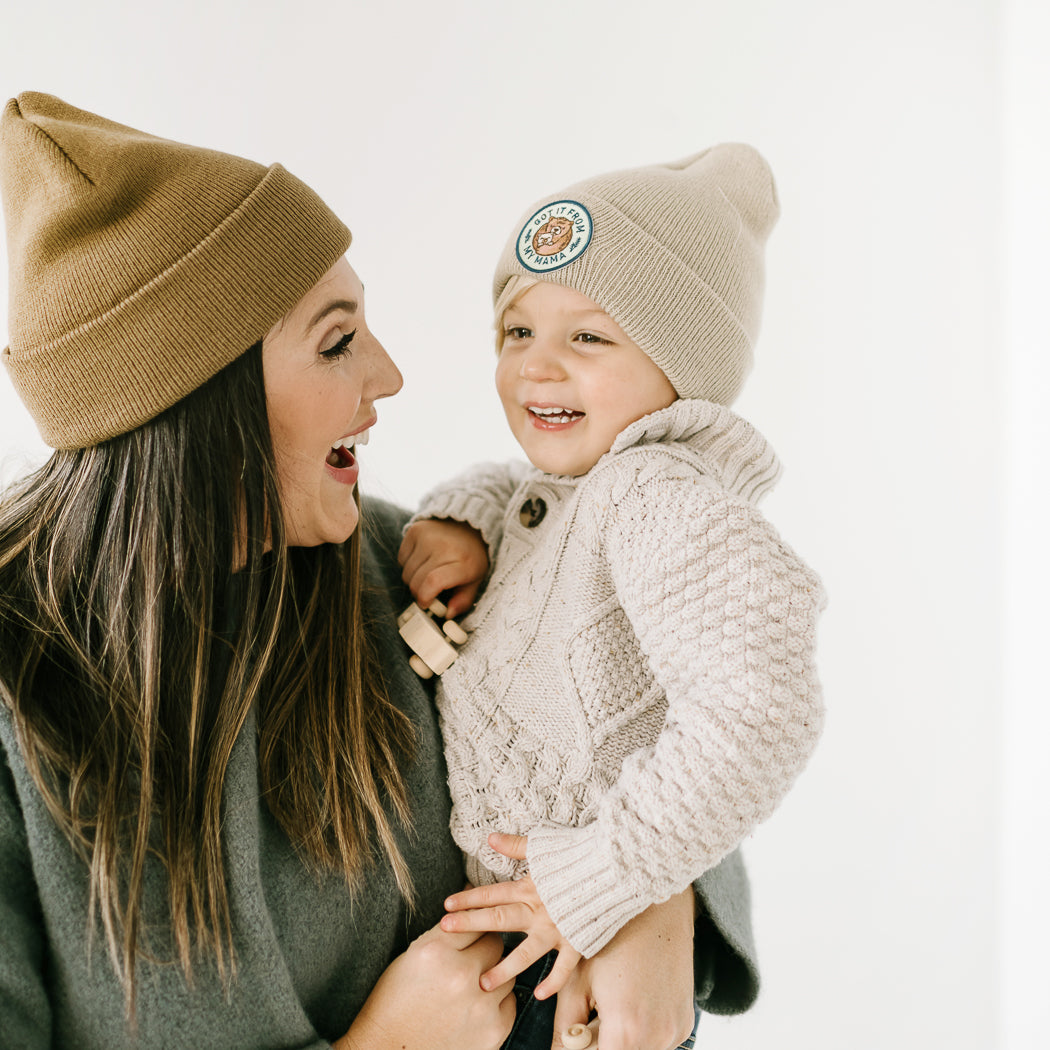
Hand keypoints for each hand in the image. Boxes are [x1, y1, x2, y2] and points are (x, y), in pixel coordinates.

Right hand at [334, 922, 514, 1049]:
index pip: (475, 920)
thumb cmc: (396, 1002)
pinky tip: (477, 1006)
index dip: (473, 925)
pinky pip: (511, 1001)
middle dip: (484, 949)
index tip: (472, 931)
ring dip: (492, 976)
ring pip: (507, 973)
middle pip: (495, 944)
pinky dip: (497, 1002)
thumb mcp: (414, 956)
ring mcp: (480, 1005)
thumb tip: (471, 901)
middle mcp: (461, 976)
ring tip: (471, 986)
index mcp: (437, 952)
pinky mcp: (494, 1030)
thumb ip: (445, 931)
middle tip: (471, 960)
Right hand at [398, 519, 488, 617]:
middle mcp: (444, 547)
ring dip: (413, 580)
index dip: (424, 597)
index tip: (426, 603)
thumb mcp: (475, 579)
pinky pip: (401, 559)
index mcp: (464, 562)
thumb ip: (463, 600)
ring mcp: (428, 536)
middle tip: (429, 591)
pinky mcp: (415, 530)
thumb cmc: (471, 556)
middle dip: (419, 593)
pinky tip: (422, 560)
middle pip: (416, 582)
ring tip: (427, 574)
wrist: (467, 524)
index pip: (433, 582)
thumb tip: (447, 614)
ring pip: (407, 573)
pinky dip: (408, 565)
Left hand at [441, 833, 582, 997]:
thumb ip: (516, 846)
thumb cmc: (580, 853)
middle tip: (446, 931)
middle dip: (471, 924)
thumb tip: (490, 837)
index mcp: (529, 887)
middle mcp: (539, 910)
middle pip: (499, 919)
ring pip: (526, 953)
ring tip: (483, 983)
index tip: (446, 906)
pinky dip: (553, 982)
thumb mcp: (544, 846)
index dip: (468, 899)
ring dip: (504, 969)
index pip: (492, 894)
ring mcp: (557, 929)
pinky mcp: (577, 940)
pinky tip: (538, 996)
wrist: (615, 866)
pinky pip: (564, 967)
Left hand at [550, 889, 695, 1049]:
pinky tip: (633, 1000)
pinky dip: (641, 1031)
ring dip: (621, 1040)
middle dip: (600, 1043)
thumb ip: (565, 1026)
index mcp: (626, 1030)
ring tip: (613, 1002)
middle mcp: (657, 1038)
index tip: (576, 1035)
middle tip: (594, 1013)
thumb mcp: (578, 979)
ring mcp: (675, 1032)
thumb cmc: (611, 938)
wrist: (656, 909)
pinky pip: (657, 1041)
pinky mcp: (685, 1024)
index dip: (581, 1048)